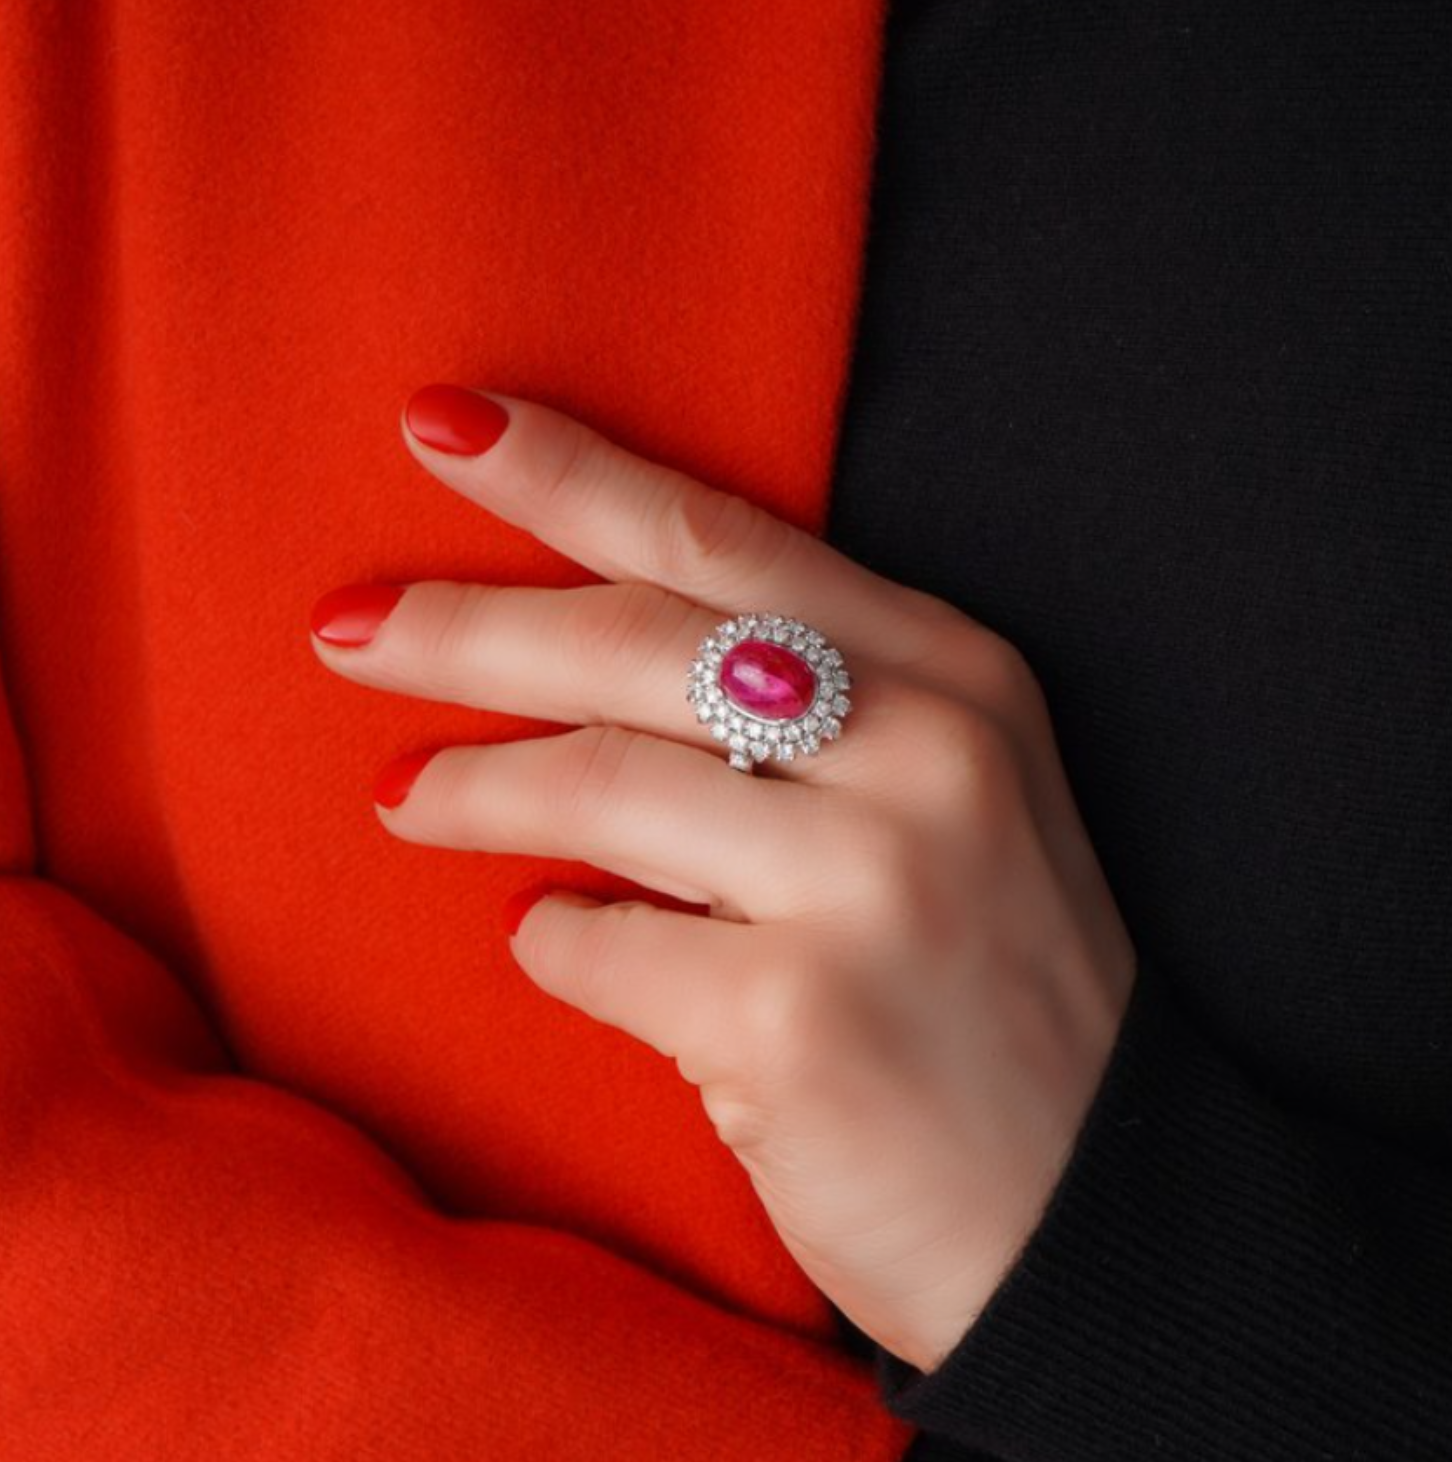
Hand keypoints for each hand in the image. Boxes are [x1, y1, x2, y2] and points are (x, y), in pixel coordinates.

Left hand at [308, 384, 1137, 1374]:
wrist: (1093, 1203)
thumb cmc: (982, 987)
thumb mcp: (944, 801)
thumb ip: (806, 712)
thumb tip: (576, 667)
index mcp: (957, 678)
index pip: (726, 542)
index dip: (570, 475)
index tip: (443, 426)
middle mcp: (925, 754)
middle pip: (638, 645)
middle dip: (467, 627)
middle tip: (351, 629)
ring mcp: (869, 883)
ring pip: (599, 784)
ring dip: (473, 788)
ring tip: (410, 793)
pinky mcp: (798, 1019)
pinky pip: (601, 945)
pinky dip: (551, 941)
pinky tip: (551, 940)